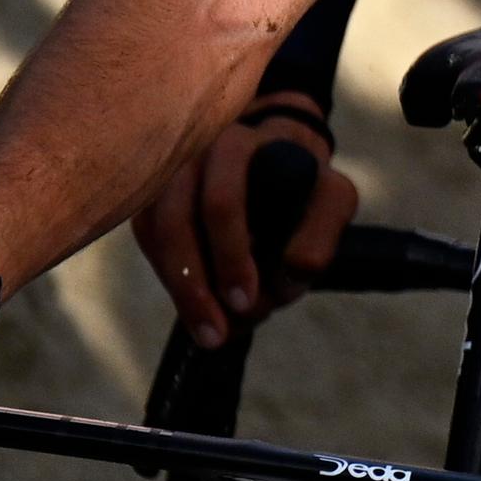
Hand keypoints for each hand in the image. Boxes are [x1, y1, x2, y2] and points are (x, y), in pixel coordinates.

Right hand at [134, 99, 358, 346]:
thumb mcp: (332, 201)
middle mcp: (191, 154)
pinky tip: (197, 307)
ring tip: (209, 332)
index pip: (221, 203)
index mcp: (238, 146)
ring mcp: (167, 174)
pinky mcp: (153, 198)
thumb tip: (295, 270)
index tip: (244, 302)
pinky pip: (148, 240)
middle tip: (217, 334)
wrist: (278, 163)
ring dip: (179, 288)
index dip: (229, 256)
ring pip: (154, 233)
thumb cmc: (306, 186)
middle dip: (193, 284)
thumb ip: (322, 234)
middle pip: (174, 222)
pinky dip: (170, 277)